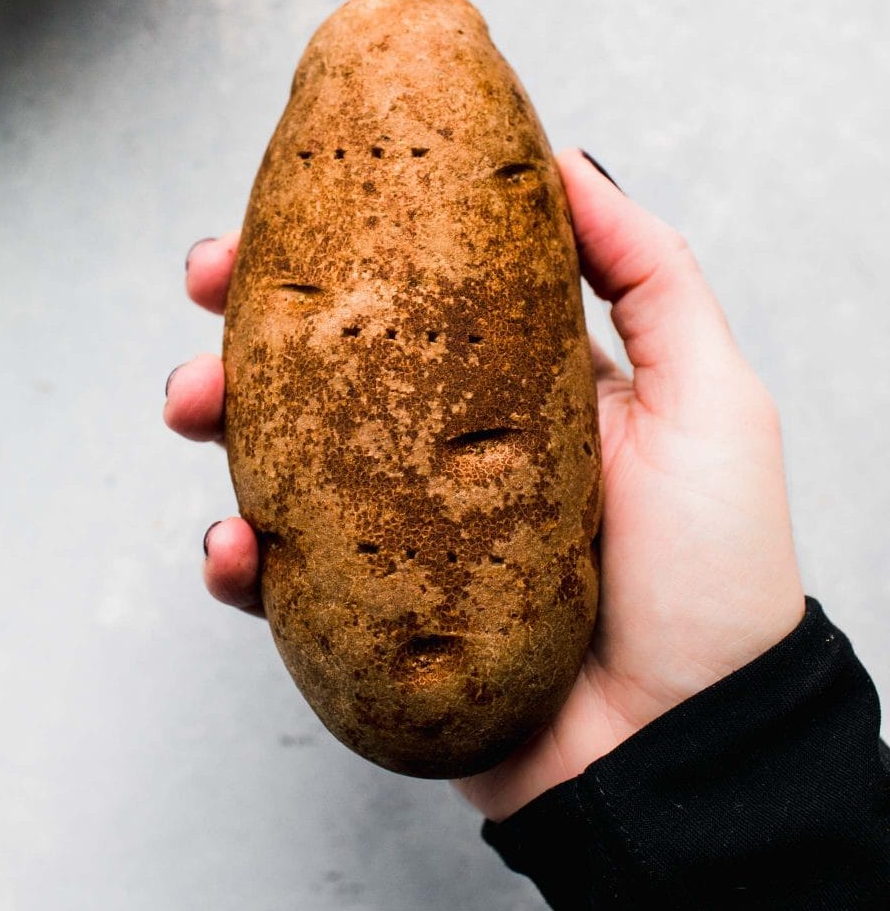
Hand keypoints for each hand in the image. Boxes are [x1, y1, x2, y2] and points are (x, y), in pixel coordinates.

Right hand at [164, 150, 805, 820]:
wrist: (687, 750)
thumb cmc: (716, 575)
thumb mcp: (709, 397)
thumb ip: (648, 275)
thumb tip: (565, 161)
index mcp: (514, 390)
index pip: (413, 297)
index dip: (347, 246)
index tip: (293, 202)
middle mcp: (443, 455)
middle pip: (325, 370)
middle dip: (252, 316)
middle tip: (206, 284)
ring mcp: (400, 540)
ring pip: (281, 461)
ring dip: (219, 419)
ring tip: (194, 405)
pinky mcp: (364, 623)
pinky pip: (278, 581)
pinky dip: (237, 557)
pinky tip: (236, 546)